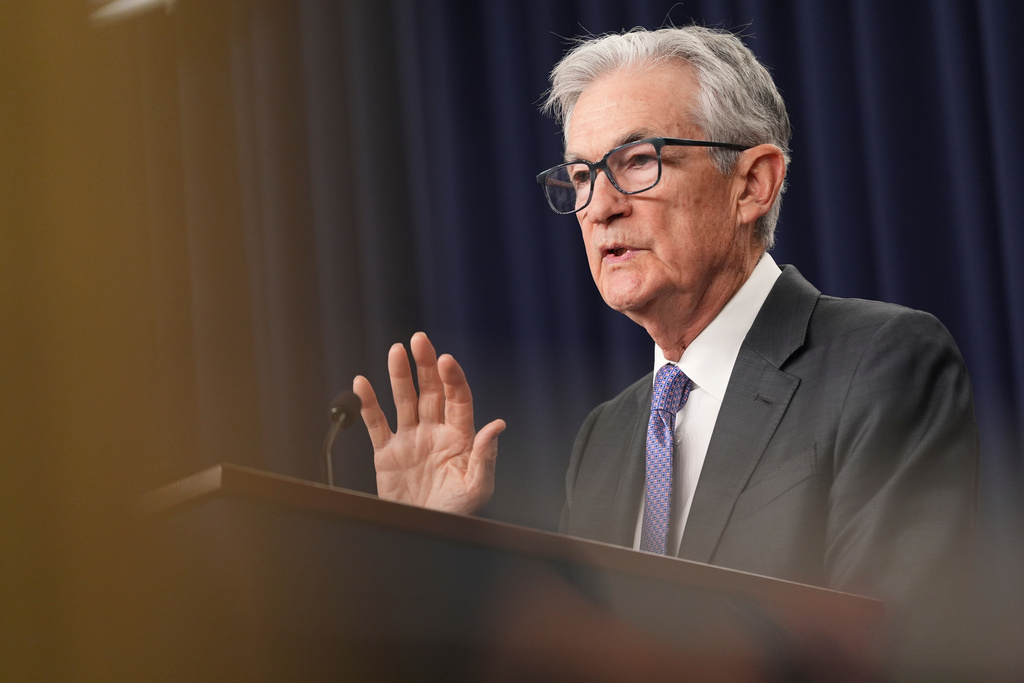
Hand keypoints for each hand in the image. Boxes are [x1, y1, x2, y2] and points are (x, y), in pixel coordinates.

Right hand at [352, 332, 505, 513]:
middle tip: (420, 340)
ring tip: (396, 351)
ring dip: (400, 375)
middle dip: (425, 365)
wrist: (425, 531)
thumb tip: (497, 425)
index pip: (458, 399)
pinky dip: (368, 403)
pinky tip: (362, 383)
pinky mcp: (387, 451)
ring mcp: (410, 438)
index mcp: (459, 436)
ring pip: (404, 399)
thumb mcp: (478, 487)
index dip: (453, 378)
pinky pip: (376, 422)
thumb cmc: (456, 512)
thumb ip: (485, 455)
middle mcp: (435, 431)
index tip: (446, 360)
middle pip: (430, 390)